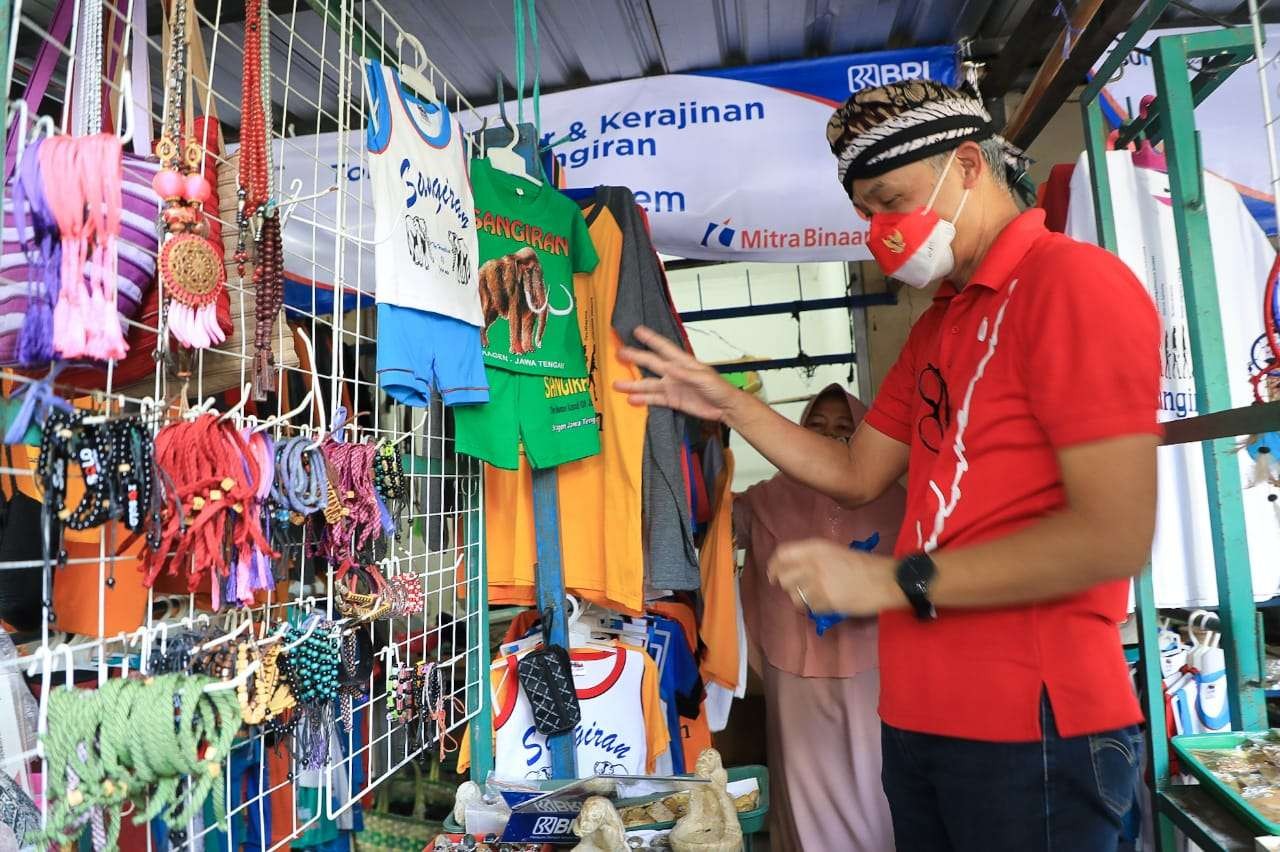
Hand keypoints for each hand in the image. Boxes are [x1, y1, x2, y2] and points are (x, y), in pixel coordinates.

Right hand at [616, 326, 741, 422]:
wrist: (724, 407)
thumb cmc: (719, 388)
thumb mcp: (704, 378)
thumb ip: (686, 373)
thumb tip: (669, 367)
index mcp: (683, 362)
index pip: (664, 348)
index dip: (651, 339)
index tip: (638, 331)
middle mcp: (674, 372)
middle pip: (651, 363)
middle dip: (635, 358)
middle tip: (619, 353)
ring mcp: (671, 387)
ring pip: (648, 384)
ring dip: (633, 384)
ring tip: (617, 383)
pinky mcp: (672, 400)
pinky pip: (654, 399)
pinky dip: (642, 399)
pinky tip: (631, 399)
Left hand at [768, 539, 901, 616]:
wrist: (885, 580)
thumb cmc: (862, 564)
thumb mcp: (834, 551)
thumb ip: (812, 557)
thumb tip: (792, 568)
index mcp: (815, 548)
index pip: (782, 554)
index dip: (774, 566)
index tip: (773, 575)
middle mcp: (813, 564)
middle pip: (783, 577)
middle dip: (786, 585)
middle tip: (795, 588)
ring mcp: (818, 584)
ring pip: (794, 596)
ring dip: (800, 599)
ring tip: (814, 596)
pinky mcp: (825, 602)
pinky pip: (809, 608)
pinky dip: (815, 607)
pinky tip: (827, 602)